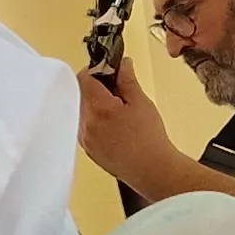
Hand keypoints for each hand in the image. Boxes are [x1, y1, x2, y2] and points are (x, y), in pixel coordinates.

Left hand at [72, 49, 176, 190]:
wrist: (153, 171)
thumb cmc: (150, 140)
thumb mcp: (141, 102)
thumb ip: (127, 79)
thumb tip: (122, 63)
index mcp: (98, 109)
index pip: (84, 78)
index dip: (97, 69)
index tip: (110, 70)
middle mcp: (86, 124)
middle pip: (81, 93)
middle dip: (97, 86)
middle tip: (119, 89)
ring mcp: (84, 138)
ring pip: (83, 109)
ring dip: (96, 103)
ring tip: (119, 109)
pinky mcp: (87, 149)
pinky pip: (85, 125)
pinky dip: (96, 119)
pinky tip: (116, 124)